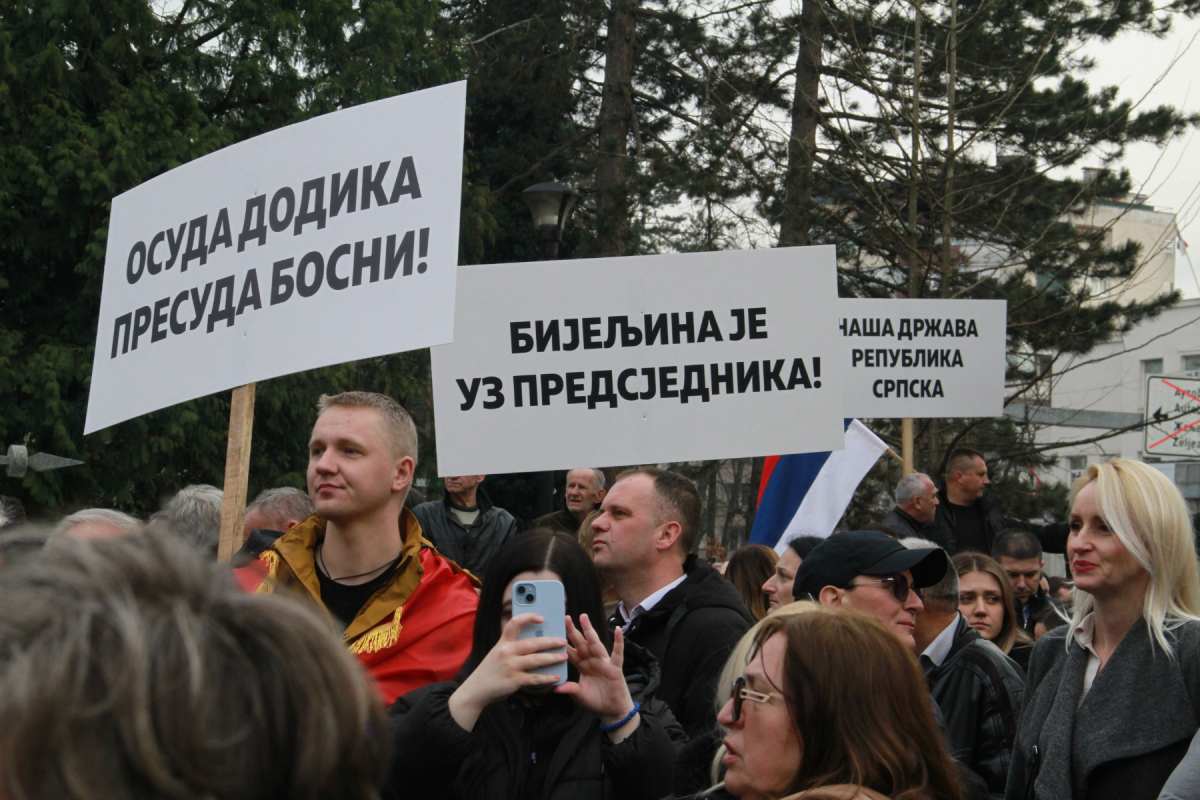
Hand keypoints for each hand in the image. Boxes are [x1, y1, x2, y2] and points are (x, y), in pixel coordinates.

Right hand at [448, 613, 566, 730]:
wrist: (476, 689)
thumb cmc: (490, 670)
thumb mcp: (497, 653)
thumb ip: (511, 647)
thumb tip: (534, 641)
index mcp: (503, 643)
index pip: (515, 623)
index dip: (529, 618)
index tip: (542, 617)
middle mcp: (506, 652)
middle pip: (532, 643)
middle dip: (550, 642)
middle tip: (562, 641)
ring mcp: (510, 666)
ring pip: (536, 660)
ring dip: (552, 658)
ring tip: (563, 657)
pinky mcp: (514, 680)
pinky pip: (534, 678)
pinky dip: (546, 678)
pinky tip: (555, 677)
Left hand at [555, 613, 635, 727]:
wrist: (612, 710)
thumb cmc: (596, 701)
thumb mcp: (580, 695)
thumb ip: (570, 689)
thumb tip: (555, 688)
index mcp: (582, 666)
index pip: (571, 652)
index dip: (563, 642)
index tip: (554, 631)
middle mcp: (592, 661)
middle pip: (581, 643)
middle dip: (573, 631)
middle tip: (566, 617)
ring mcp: (604, 662)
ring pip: (595, 644)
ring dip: (590, 631)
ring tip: (584, 618)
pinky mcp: (615, 667)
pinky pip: (617, 653)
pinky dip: (618, 642)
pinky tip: (617, 630)